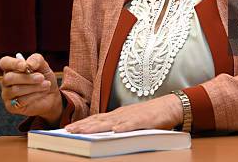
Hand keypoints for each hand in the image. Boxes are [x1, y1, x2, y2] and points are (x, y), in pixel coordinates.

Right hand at [0, 53, 62, 125]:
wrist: (51, 95)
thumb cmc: (44, 78)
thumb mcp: (43, 66)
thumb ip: (36, 60)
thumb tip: (29, 64)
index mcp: (11, 68)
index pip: (4, 62)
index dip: (13, 63)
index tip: (25, 66)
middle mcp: (6, 81)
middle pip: (9, 78)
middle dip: (27, 78)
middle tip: (41, 77)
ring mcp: (7, 94)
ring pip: (15, 90)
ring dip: (34, 87)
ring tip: (46, 85)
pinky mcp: (11, 107)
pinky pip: (20, 101)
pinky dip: (34, 95)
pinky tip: (42, 92)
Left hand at [65, 94, 182, 132]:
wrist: (170, 106)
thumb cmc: (151, 114)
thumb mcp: (131, 118)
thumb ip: (119, 123)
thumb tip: (106, 131)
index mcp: (118, 114)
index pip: (96, 119)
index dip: (82, 123)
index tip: (68, 128)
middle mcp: (122, 114)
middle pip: (99, 120)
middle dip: (83, 125)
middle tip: (68, 130)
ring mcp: (132, 117)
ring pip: (111, 122)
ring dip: (96, 126)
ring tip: (83, 131)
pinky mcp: (145, 120)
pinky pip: (133, 124)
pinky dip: (124, 127)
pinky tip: (115, 131)